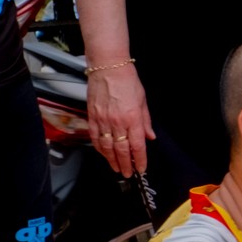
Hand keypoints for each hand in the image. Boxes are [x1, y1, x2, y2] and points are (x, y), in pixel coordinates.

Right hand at [86, 57, 152, 176]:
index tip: (141, 168)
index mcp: (133, 118)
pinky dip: (99, 148)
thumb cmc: (127, 80)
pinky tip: (103, 154)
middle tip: (127, 173)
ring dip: (111, 160)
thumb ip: (146, 121)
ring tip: (116, 168)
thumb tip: (150, 136)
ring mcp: (103, 120)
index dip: (139, 160)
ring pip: (107, 147)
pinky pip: (95, 137)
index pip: (137, 145)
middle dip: (125, 164)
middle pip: (121, 150)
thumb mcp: (142, 100)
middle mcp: (117, 122)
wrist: (107, 67)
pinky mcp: (92, 117)